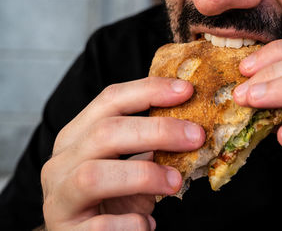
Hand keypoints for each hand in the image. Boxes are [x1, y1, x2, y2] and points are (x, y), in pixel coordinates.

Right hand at [41, 77, 204, 229]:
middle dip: (158, 130)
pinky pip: (100, 226)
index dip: (149, 90)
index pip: (110, 100)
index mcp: (77, 136)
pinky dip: (130, 223)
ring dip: (145, 175)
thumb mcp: (127, 164)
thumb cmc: (111, 197)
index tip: (186, 90)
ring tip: (175, 183)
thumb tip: (191, 127)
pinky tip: (146, 223)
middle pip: (105, 132)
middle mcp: (61, 161)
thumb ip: (148, 145)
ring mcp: (59, 197)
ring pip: (95, 175)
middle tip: (196, 137)